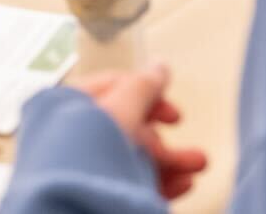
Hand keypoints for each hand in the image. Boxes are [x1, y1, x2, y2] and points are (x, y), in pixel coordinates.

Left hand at [72, 65, 208, 201]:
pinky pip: (130, 180)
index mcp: (69, 104)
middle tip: (186, 146)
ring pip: (132, 157)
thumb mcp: (121, 108)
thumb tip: (159, 67)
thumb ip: (143, 87)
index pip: (113, 89)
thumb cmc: (87, 150)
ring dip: (170, 160)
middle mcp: (73, 133)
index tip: (172, 113)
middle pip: (127, 127)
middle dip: (163, 136)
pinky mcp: (98, 188)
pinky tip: (182, 183)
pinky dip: (158, 180)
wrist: (73, 199)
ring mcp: (85, 163)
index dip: (148, 95)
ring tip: (196, 165)